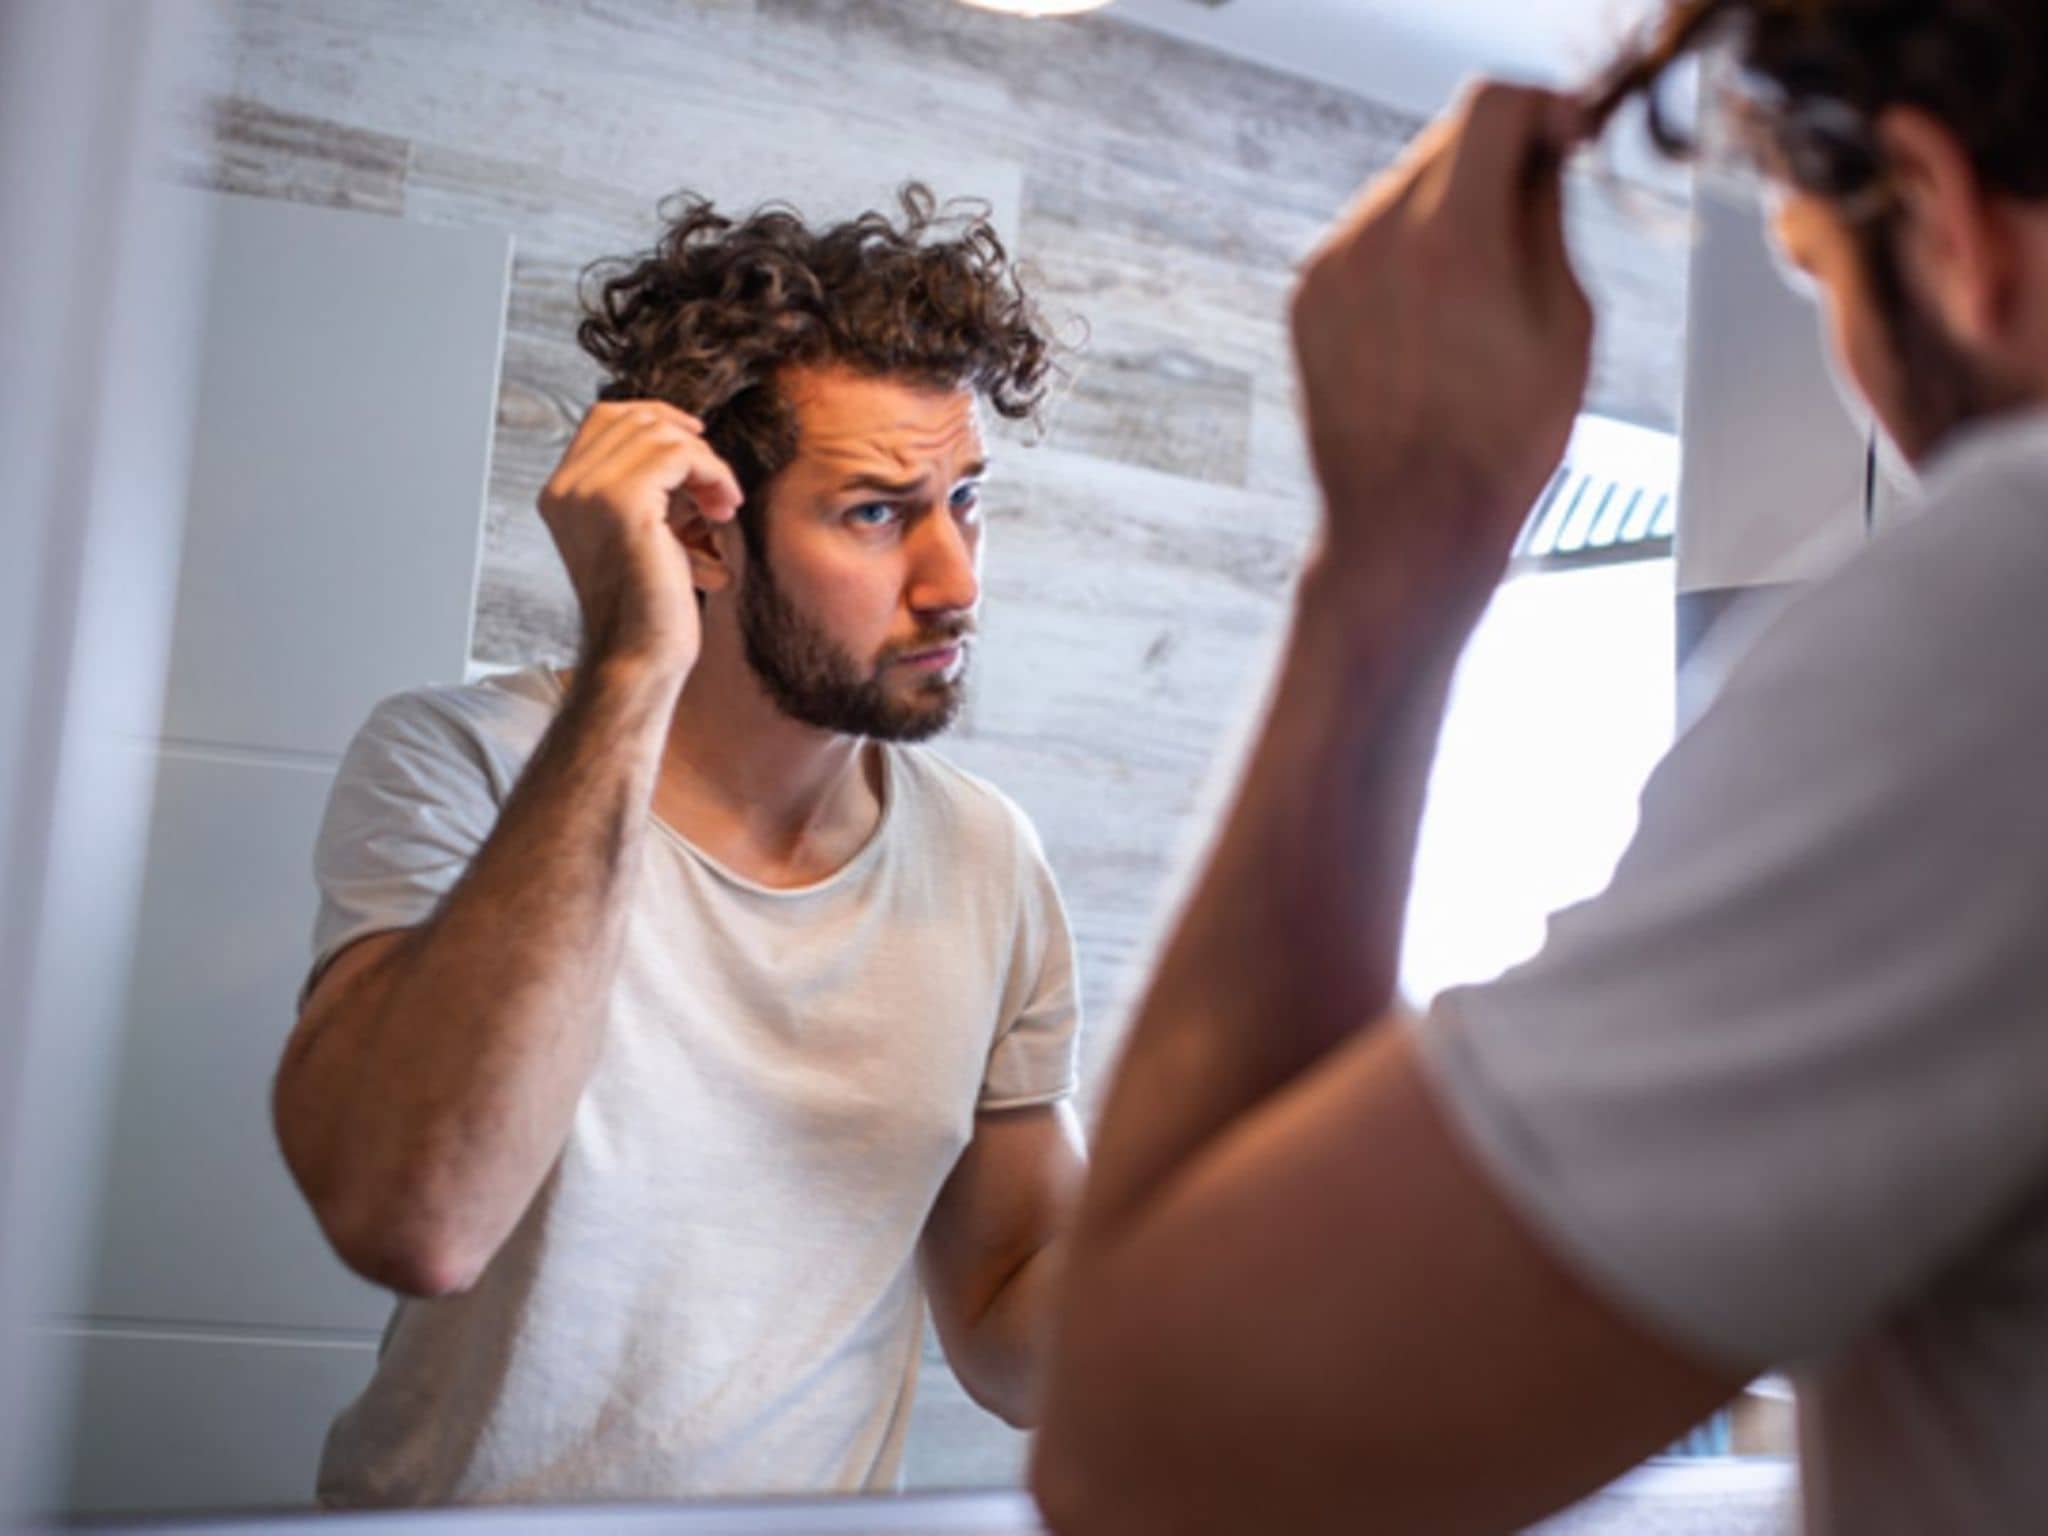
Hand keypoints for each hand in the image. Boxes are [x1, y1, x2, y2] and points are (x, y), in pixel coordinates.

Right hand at [538, 400, 742, 672]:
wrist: (640, 656)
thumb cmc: (649, 607)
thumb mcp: (640, 533)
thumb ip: (644, 487)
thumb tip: (682, 439)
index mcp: (561, 494)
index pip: (604, 418)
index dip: (656, 418)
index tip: (697, 444)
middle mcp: (566, 488)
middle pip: (633, 418)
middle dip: (686, 442)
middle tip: (715, 486)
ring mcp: (589, 492)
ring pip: (661, 435)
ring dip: (707, 464)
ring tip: (721, 507)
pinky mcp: (623, 502)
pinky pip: (680, 455)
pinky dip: (713, 474)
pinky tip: (724, 509)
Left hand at [1291, 82, 1593, 596]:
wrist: (1408, 527)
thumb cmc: (1500, 445)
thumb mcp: (1566, 324)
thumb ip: (1547, 217)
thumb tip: (1542, 152)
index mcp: (1450, 240)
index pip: (1492, 105)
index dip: (1542, 109)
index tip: (1566, 138)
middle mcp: (1375, 239)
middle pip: (1445, 139)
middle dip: (1498, 157)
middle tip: (1536, 209)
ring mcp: (1330, 267)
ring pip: (1403, 186)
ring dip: (1450, 206)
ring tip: (1483, 290)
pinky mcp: (1305, 297)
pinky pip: (1367, 237)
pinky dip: (1405, 250)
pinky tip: (1434, 318)